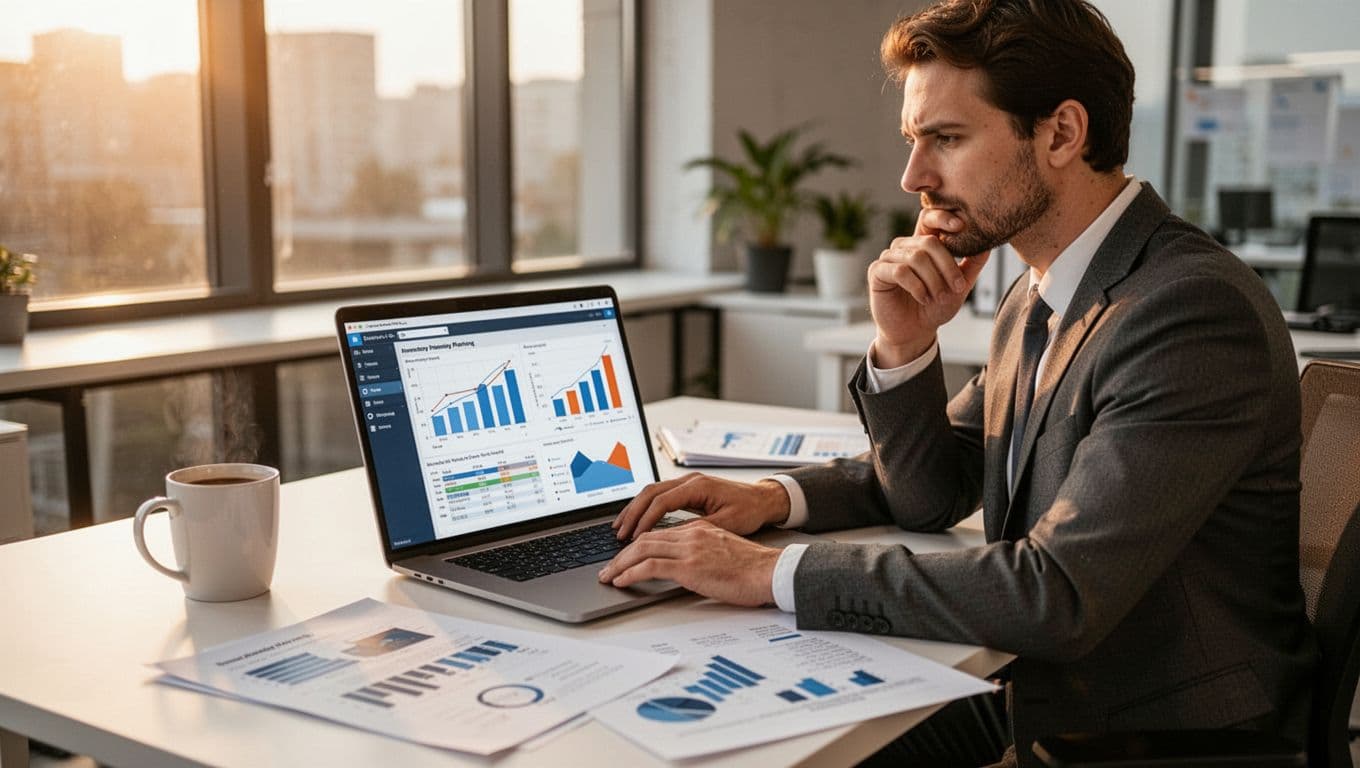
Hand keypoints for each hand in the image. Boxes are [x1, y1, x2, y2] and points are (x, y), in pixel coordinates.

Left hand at [598, 520, 780, 606]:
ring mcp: (689, 549)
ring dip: (620, 564)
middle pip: (645, 539)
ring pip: (642, 549)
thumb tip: (686, 568)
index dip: (637, 545)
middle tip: (608, 568)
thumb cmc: (753, 569)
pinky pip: (650, 566)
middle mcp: (691, 535)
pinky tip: (621, 581)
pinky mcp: (689, 566)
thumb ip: (702, 554)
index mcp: (699, 530)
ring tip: (608, 576)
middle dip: (621, 554)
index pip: (659, 533)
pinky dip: (630, 572)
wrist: (770, 572)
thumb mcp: (723, 554)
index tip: (625, 557)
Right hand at [613, 473, 790, 539]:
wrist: (764, 498)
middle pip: (650, 492)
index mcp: (698, 486)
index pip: (661, 502)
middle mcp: (689, 480)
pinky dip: (645, 507)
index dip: (645, 521)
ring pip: (651, 492)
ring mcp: (687, 482)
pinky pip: (659, 495)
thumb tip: (671, 539)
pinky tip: (638, 521)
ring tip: (621, 528)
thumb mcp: (725, 524)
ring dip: (634, 509)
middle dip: (632, 513)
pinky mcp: (688, 489)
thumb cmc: (749, 510)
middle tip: (619, 534)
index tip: (634, 538)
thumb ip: (697, 529)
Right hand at [869, 207, 989, 367]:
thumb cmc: (935, 307)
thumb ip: (972, 264)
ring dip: (933, 280)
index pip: (929, 217)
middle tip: (956, 288)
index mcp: (923, 244)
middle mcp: (904, 246)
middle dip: (947, 266)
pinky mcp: (877, 272)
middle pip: (928, 242)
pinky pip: (900, 271)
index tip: (961, 226)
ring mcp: (889, 258)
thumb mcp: (959, 286)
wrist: (914, 333)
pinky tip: (923, 298)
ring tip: (937, 297)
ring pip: (916, 257)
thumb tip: (988, 244)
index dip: (942, 216)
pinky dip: (917, 286)